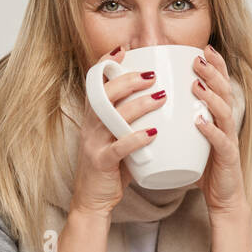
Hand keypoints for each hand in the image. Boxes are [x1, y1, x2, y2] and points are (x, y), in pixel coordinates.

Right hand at [71, 46, 167, 216]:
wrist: (93, 201)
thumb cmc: (112, 168)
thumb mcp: (119, 138)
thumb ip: (132, 121)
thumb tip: (160, 100)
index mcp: (93, 117)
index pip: (95, 83)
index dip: (106, 64)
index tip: (124, 49)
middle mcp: (90, 126)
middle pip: (104, 94)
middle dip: (129, 80)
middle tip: (153, 74)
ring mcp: (93, 143)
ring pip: (112, 116)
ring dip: (138, 104)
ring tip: (161, 96)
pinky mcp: (101, 163)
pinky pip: (118, 148)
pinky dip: (136, 139)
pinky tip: (153, 134)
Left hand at [191, 44, 248, 216]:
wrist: (222, 198)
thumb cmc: (205, 167)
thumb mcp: (191, 137)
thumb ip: (179, 119)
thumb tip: (151, 100)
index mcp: (219, 117)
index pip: (220, 85)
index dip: (215, 65)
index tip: (202, 48)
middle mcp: (227, 125)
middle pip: (225, 92)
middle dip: (213, 73)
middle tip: (198, 58)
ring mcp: (229, 141)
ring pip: (225, 112)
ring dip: (211, 96)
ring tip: (196, 85)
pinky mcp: (228, 159)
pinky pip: (221, 142)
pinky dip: (211, 130)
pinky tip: (200, 121)